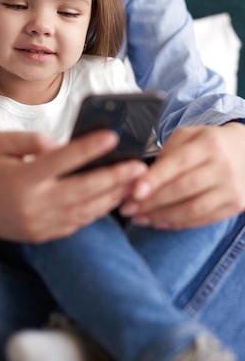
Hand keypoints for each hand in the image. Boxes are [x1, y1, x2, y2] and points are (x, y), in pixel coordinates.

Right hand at [0, 130, 146, 242]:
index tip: (112, 136)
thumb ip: (32, 141)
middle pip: (82, 190)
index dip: (89, 148)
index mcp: (22, 178)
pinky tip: (113, 198)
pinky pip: (77, 223)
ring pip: (85, 210)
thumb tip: (62, 146)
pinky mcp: (44, 235)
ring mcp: (40, 223)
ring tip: (135, 182)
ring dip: (113, 196)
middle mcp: (34, 204)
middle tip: (139, 166)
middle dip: (114, 178)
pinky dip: (98, 211)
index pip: (62, 161)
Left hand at [120, 122, 244, 228]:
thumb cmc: (209, 143)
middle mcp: (223, 167)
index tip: (133, 191)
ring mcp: (231, 189)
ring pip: (192, 209)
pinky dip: (178, 224)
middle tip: (127, 208)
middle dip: (151, 201)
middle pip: (183, 189)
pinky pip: (203, 220)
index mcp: (208, 144)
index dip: (154, 179)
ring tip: (139, 218)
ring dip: (162, 216)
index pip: (177, 164)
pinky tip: (159, 222)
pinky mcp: (236, 206)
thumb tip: (141, 177)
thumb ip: (167, 153)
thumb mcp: (188, 136)